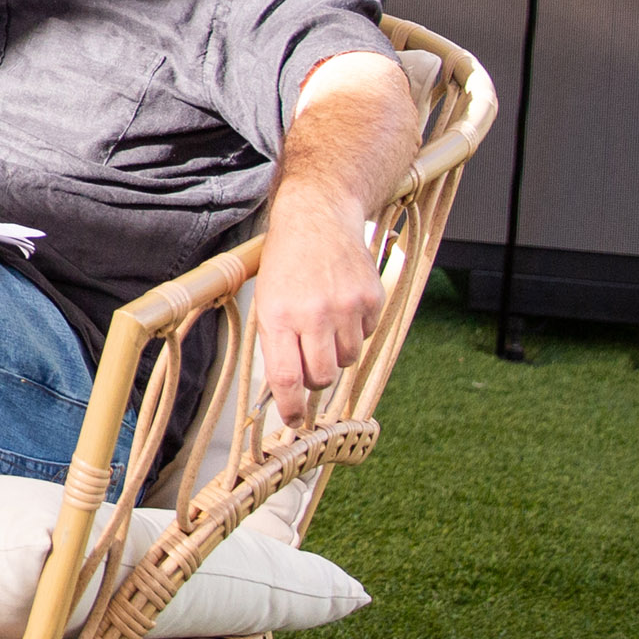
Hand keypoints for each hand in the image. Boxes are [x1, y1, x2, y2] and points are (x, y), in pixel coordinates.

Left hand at [249, 206, 384, 425]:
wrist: (317, 217)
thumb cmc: (286, 262)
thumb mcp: (267, 301)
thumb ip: (276, 342)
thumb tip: (284, 390)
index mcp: (278, 316)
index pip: (286, 379)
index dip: (291, 408)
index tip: (294, 420)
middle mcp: (313, 314)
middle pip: (321, 377)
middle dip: (315, 378)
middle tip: (309, 360)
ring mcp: (346, 306)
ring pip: (347, 359)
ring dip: (336, 351)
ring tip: (324, 322)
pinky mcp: (371, 298)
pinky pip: (366, 335)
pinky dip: (356, 329)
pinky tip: (342, 303)